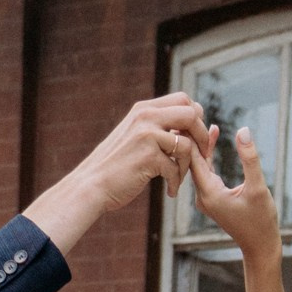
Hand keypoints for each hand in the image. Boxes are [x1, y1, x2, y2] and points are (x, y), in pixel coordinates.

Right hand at [23, 94, 209, 254]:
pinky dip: (176, 182)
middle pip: (191, 114)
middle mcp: (146, 116)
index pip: (183, 100)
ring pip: (187, 144)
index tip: (194, 138)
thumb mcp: (133, 136)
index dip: (195, 118)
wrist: (91, 186)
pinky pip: (175, 168)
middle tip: (200, 156)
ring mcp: (147, 135)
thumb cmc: (114, 166)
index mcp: (143, 109)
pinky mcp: (148, 157)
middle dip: (201, 136)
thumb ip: (154, 127)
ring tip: (178, 179)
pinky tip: (170, 191)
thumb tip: (181, 127)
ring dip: (188, 165)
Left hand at [187, 126, 286, 291]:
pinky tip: (215, 135)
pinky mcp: (213, 197)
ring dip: (200, 142)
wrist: (260, 247)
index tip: (191, 111)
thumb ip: (250, 159)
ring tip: (200, 116)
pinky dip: (209, 153)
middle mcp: (202, 195)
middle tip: (190, 108)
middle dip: (191, 134)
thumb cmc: (261, 221)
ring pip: (197, 164)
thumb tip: (243, 130)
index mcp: (209, 193)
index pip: (193, 158)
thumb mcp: (258, 188)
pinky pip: (206, 170)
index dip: (192, 133)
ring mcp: (206, 197)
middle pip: (190, 159)